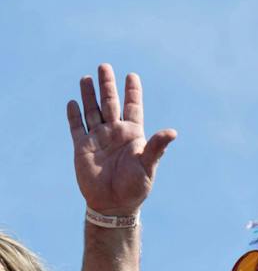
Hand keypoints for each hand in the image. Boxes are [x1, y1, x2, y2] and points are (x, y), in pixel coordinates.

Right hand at [67, 64, 176, 217]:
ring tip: (86, 78)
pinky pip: (77, 127)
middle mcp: (115, 133)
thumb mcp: (148, 165)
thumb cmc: (135, 186)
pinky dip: (74, 115)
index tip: (132, 75)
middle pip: (110, 103)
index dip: (132, 91)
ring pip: (92, 111)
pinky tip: (73, 102)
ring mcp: (98, 139)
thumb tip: (173, 132)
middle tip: (104, 66)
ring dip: (89, 95)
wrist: (114, 204)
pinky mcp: (82, 147)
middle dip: (107, 85)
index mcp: (133, 134)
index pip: (133, 107)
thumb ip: (157, 147)